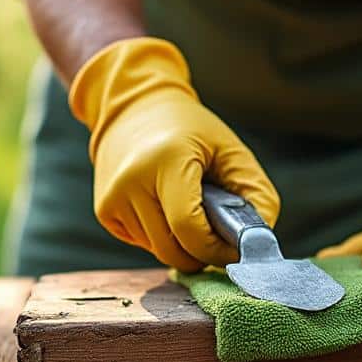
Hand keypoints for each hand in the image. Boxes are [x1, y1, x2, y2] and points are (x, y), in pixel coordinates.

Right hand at [70, 37, 279, 271]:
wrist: (134, 108)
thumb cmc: (190, 130)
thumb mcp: (232, 150)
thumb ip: (255, 195)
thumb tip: (257, 243)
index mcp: (167, 160)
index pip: (189, 229)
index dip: (217, 249)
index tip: (235, 249)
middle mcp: (131, 181)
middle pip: (173, 250)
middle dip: (203, 253)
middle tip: (220, 236)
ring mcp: (112, 199)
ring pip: (159, 251)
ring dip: (183, 244)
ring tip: (192, 209)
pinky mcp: (104, 211)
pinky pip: (143, 244)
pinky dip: (163, 237)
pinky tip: (166, 207)